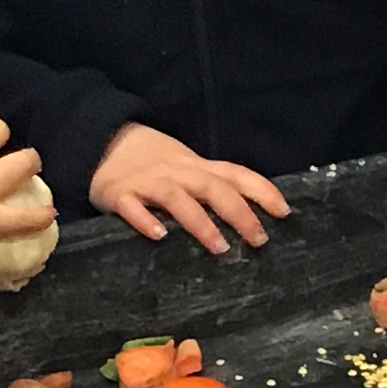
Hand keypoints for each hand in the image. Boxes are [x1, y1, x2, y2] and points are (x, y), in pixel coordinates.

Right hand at [91, 121, 289, 253]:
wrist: (102, 140)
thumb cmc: (154, 161)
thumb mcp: (188, 167)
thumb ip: (214, 185)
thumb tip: (253, 212)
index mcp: (197, 167)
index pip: (236, 174)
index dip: (262, 190)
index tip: (284, 212)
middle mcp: (177, 172)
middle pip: (212, 188)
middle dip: (239, 212)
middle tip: (259, 240)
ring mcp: (148, 183)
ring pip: (178, 199)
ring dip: (200, 222)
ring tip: (220, 246)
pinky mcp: (119, 194)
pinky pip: (132, 207)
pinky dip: (145, 220)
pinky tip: (158, 236)